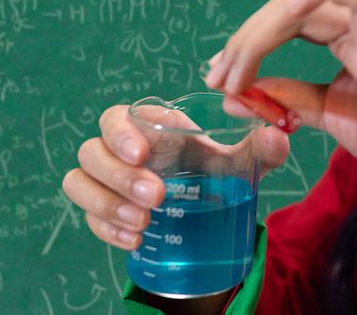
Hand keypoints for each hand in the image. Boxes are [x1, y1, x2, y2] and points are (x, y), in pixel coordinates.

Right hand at [61, 104, 288, 250]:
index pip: (120, 116)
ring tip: (144, 221)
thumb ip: (262, 148)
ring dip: (106, 202)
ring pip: (78, 181)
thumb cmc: (217, 171)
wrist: (208, 209)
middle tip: (155, 196)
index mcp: (152, 127)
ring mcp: (108, 181)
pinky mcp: (103, 210)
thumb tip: (278, 137)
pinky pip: (86, 216)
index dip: (123, 132)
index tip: (144, 153)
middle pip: (92, 150)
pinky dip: (106, 228)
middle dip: (118, 174)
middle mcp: (123, 150)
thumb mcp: (241, 161)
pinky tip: (135, 239)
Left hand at [206, 0, 356, 176]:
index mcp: (350, 35)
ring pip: (300, 4)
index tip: (220, 77)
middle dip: (242, 43)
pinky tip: (287, 19)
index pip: (287, 23)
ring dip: (257, 37)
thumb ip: (289, 97)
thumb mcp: (328, 112)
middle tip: (215, 77)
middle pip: (285, 11)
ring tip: (234, 73)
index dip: (248, 46)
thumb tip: (238, 93)